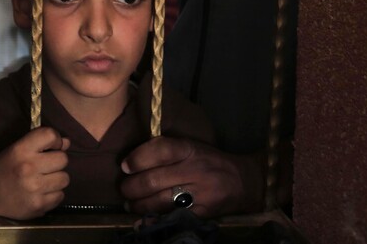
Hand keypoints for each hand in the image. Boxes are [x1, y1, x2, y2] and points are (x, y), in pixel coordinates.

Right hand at [0, 127, 69, 219]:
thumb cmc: (1, 172)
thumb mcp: (13, 151)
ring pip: (65, 178)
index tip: (52, 146)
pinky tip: (41, 193)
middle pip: (63, 159)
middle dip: (57, 162)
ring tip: (44, 181)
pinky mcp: (39, 205)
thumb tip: (67, 142)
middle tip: (46, 167)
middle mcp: (29, 167)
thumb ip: (38, 144)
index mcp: (20, 150)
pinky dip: (53, 195)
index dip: (56, 139)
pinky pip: (60, 196)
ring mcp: (35, 188)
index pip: (50, 135)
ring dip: (57, 179)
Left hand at [120, 137, 263, 216]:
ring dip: (139, 204)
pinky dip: (156, 219)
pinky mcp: (204, 212)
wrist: (243, 181)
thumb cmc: (208, 161)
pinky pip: (175, 216)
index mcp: (189, 149)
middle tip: (123, 189)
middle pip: (155, 179)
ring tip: (130, 204)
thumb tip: (131, 161)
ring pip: (161, 201)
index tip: (124, 166)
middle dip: (132, 187)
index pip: (160, 150)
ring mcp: (201, 193)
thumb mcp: (190, 146)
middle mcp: (195, 170)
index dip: (138, 159)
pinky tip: (144, 219)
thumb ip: (164, 150)